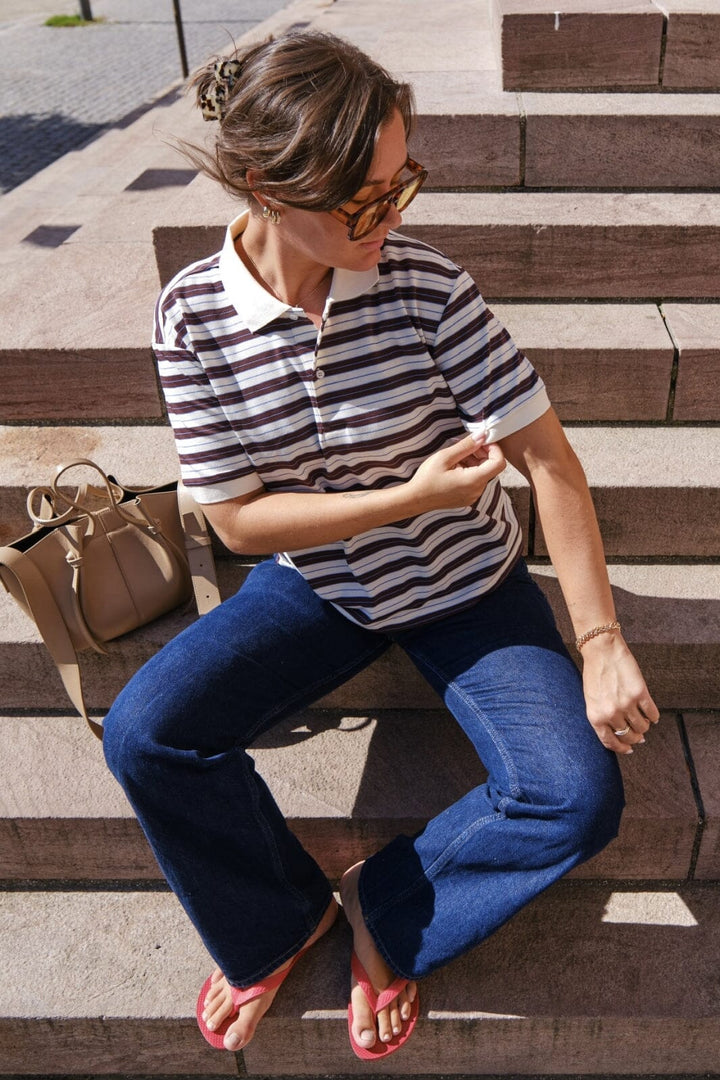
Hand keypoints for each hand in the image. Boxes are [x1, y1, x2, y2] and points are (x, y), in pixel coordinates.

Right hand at [408, 433, 505, 512]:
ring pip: (483, 473)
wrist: (415, 499)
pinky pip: (476, 481)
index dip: (494, 449)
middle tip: (465, 445)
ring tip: (456, 456)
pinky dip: (470, 470)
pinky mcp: (468, 498)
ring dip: (474, 461)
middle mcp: (477, 490)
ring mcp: (473, 496)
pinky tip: (455, 466)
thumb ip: (466, 445)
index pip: (499, 462)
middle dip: (482, 453)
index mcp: (474, 480)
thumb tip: (482, 434)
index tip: (482, 441)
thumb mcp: (445, 457)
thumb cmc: (427, 478)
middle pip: (491, 467)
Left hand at [580, 633, 659, 754]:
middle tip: (639, 734)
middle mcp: (611, 713)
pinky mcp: (640, 694)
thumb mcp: (591, 700)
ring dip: (645, 726)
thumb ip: (602, 717)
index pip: (610, 742)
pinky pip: (652, 714)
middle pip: (629, 736)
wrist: (602, 650)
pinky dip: (654, 717)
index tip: (629, 750)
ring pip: (643, 727)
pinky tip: (652, 715)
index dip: (621, 748)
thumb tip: (620, 733)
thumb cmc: (594, 674)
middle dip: (635, 737)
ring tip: (644, 721)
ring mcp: (626, 704)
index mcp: (595, 716)